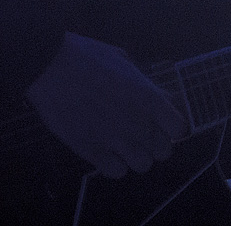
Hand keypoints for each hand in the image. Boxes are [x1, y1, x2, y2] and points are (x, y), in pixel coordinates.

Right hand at [25, 32, 187, 178]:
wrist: (51, 67)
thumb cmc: (88, 56)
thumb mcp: (124, 61)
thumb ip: (145, 83)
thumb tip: (160, 96)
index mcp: (150, 99)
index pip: (179, 129)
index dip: (171, 127)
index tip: (162, 123)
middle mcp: (139, 124)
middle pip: (164, 151)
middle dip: (155, 143)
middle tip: (140, 132)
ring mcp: (117, 141)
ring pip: (143, 166)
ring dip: (136, 156)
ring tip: (122, 144)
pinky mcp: (93, 153)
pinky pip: (116, 172)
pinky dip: (114, 165)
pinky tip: (105, 151)